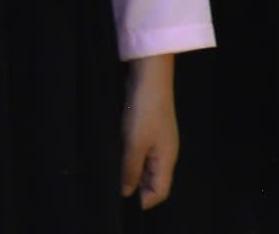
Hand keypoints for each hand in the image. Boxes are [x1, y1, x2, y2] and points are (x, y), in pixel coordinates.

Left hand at [121, 55, 177, 210]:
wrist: (149, 77)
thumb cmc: (145, 111)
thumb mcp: (134, 144)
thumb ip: (130, 171)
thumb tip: (126, 193)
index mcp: (166, 160)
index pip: (160, 192)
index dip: (143, 200)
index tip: (121, 199)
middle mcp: (164, 153)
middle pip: (152, 180)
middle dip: (135, 185)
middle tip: (112, 183)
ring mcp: (157, 140)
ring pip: (144, 165)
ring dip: (130, 169)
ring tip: (112, 169)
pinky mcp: (148, 128)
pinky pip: (140, 150)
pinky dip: (129, 155)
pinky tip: (116, 151)